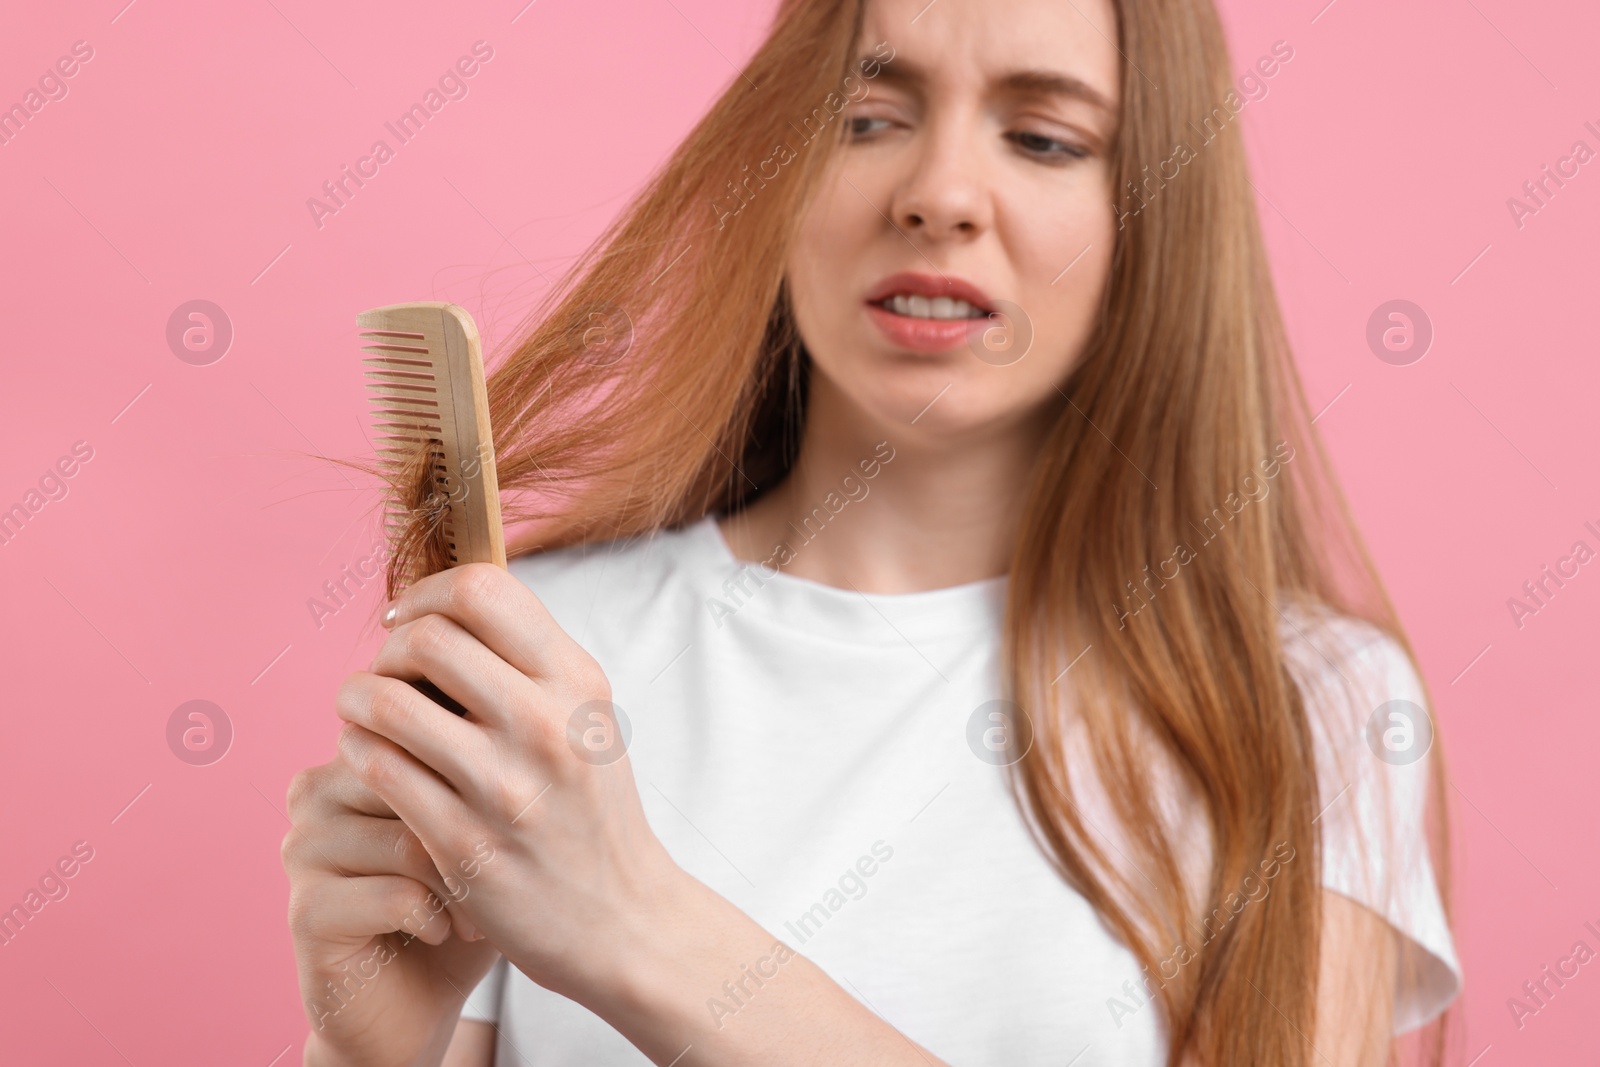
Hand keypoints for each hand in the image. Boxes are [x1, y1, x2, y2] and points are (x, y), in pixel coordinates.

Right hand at [281, 754, 498, 1066]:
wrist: (417, 999)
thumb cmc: (462, 898)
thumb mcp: (487, 821)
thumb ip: (492, 760)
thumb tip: (537, 708)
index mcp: (359, 753)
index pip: (425, 726)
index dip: (481, 770)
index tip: (513, 814)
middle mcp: (319, 790)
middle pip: (415, 780)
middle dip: (471, 829)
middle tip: (499, 871)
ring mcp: (303, 848)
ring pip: (406, 840)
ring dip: (459, 883)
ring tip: (477, 911)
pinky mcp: (305, 911)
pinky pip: (390, 895)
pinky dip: (435, 917)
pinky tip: (445, 932)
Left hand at [333, 563, 684, 1013]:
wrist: (622, 918)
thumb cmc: (590, 809)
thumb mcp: (586, 719)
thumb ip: (528, 663)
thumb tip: (441, 605)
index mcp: (577, 682)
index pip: (482, 589)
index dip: (426, 594)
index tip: (407, 620)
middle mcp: (546, 725)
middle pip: (426, 639)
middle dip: (387, 650)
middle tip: (385, 675)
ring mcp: (504, 787)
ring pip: (387, 703)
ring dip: (356, 699)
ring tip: (361, 713)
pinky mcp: (463, 843)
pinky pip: (378, 769)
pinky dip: (356, 751)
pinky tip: (367, 758)